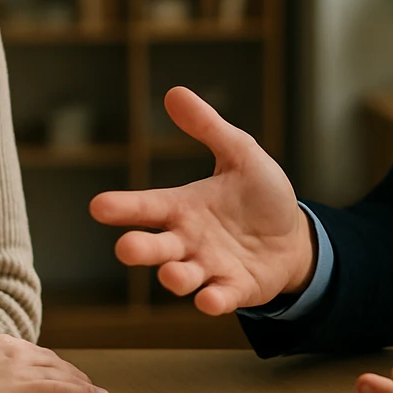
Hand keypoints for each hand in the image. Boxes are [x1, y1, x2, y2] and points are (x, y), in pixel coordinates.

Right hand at [0, 335, 108, 392]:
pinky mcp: (24, 388)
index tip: (63, 372)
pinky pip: (62, 391)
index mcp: (2, 344)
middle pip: (55, 362)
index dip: (55, 365)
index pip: (38, 354)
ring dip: (83, 384)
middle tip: (86, 385)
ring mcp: (22, 369)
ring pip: (63, 375)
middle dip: (73, 374)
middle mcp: (17, 352)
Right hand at [89, 87, 315, 314]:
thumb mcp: (240, 153)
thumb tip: (174, 92)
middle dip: (140, 249)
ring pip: (183, 276)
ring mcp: (209, 268)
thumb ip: (208, 127)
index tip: (98, 206)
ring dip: (176, 277)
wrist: (293, 237)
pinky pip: (220, 297)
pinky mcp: (234, 289)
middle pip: (156, 247)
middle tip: (127, 248)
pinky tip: (210, 299)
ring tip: (174, 273)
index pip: (147, 206)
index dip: (123, 207)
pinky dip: (213, 300)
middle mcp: (188, 240)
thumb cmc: (259, 195)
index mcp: (183, 207)